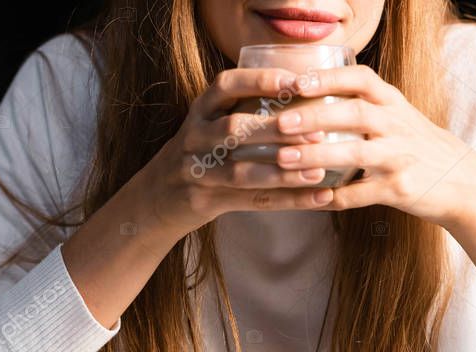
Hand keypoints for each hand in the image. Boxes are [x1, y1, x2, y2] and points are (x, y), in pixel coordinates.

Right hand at [136, 68, 335, 233]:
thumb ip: (245, 110)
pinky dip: (288, 200)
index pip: (225, 85)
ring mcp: (196, 170)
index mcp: (200, 110)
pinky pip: (251, 201)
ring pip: (241, 171)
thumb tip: (308, 95)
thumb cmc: (200, 153)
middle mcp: (194, 136)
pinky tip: (318, 197)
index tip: (295, 82)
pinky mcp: (204, 200)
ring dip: (282, 172)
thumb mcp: (209, 124)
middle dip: (275, 129)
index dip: (260, 81)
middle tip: (316, 132)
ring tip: (318, 170)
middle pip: (234, 129)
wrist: (156, 197)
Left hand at [272, 65, 475, 228]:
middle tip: (280, 123)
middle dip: (314, 117)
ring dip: (317, 156)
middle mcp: (398, 126)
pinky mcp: (400, 189)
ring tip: (284, 159)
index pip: (361, 79)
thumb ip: (360, 103)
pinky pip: (361, 194)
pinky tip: (310, 198)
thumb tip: (302, 93)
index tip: (297, 82)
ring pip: (356, 154)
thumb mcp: (397, 114)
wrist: (462, 181)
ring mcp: (400, 158)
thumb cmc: (415, 144)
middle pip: (355, 114)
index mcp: (393, 103)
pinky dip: (335, 197)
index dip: (328, 78)